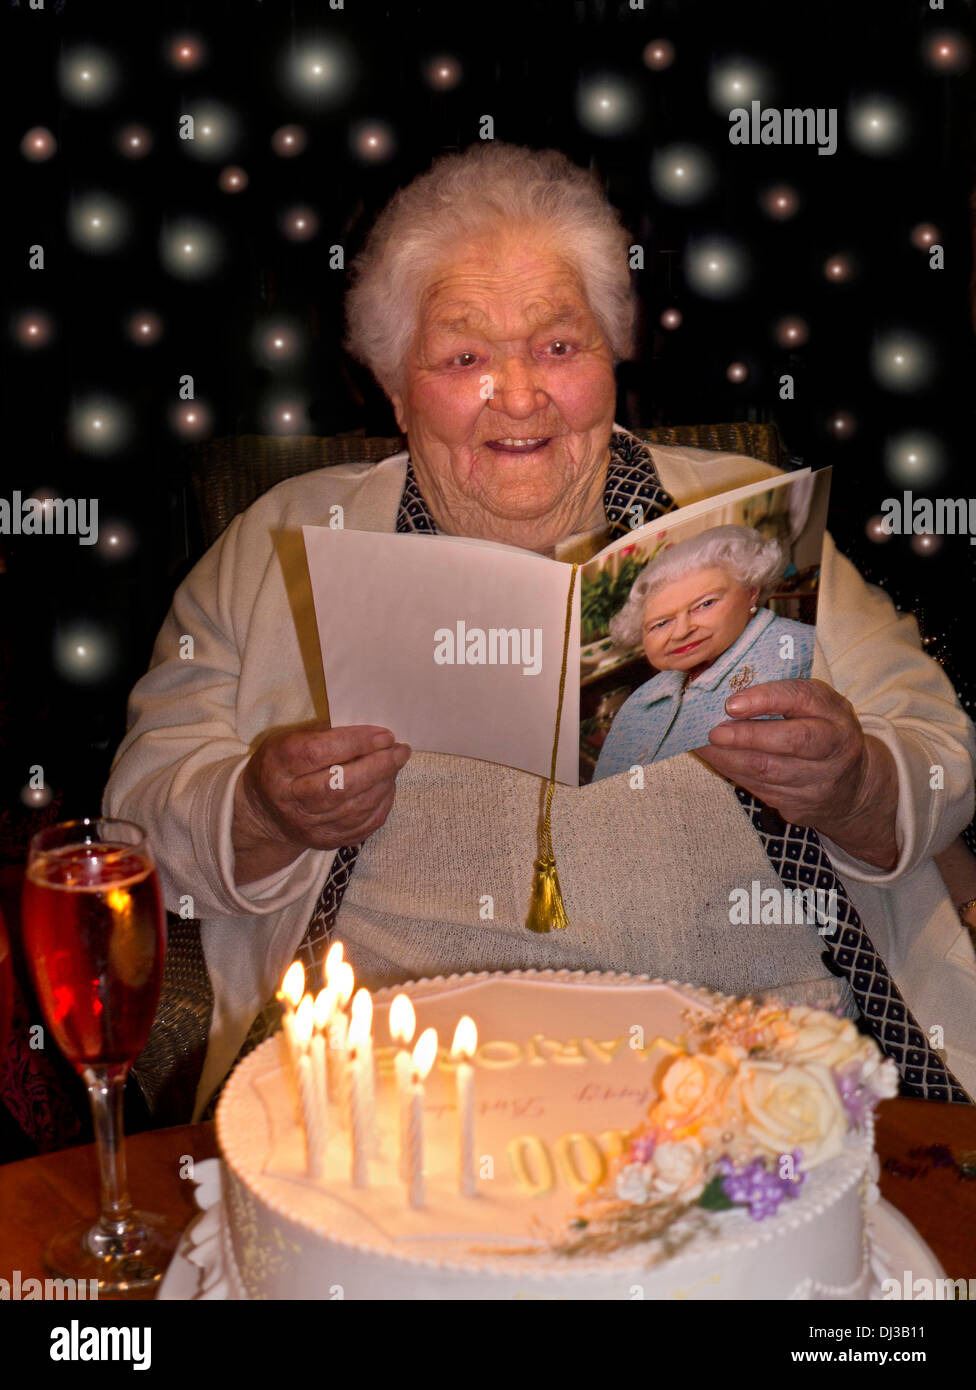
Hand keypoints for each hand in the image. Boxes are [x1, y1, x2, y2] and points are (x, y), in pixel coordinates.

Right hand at [233, 723, 410, 883]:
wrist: (267, 815)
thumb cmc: (284, 767)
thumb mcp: (289, 741)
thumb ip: (323, 735)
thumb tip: (370, 733)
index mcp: (279, 766)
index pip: (319, 752)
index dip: (356, 742)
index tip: (384, 735)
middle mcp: (291, 799)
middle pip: (341, 785)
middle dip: (378, 766)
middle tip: (400, 751)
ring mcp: (310, 825)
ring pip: (357, 807)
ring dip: (385, 783)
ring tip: (396, 763)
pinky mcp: (327, 842)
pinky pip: (364, 825)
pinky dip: (383, 803)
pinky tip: (388, 786)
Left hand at [694, 678, 898, 869]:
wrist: (853, 787)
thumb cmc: (821, 731)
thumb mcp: (816, 706)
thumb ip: (781, 694)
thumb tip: (722, 682)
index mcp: (834, 712)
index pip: (803, 699)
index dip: (766, 699)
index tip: (732, 702)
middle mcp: (834, 746)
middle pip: (791, 741)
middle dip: (746, 736)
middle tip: (713, 730)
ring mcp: (819, 780)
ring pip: (768, 771)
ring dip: (728, 757)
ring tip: (701, 744)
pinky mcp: (801, 806)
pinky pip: (760, 789)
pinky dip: (732, 772)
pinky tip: (714, 759)